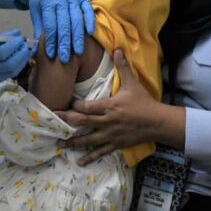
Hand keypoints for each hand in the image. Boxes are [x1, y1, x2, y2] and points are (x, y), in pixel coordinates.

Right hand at [0, 30, 30, 91]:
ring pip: (11, 72)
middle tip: (26, 45)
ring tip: (25, 51)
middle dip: (21, 54)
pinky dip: (16, 67)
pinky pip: (7, 76)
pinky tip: (18, 60)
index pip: (2, 52)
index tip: (20, 38)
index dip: (14, 45)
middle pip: (9, 64)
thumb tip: (17, 32)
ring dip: (22, 61)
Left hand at [22, 0, 94, 62]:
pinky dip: (89, 20)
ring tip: (78, 52)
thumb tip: (35, 52)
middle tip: (65, 59)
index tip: (52, 55)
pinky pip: (87, 9)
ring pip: (76, 19)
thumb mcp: (35, 14)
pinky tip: (90, 32)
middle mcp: (61, 0)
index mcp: (47, 4)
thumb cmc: (39, 2)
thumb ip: (38, 31)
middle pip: (64, 24)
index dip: (51, 41)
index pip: (50, 26)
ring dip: (77, 36)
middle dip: (65, 43)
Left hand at [55, 50, 184, 165]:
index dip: (75, 105)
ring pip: (88, 140)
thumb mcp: (132, 83)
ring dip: (72, 141)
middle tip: (52, 119)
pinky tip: (79, 162)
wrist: (157, 122)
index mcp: (109, 106)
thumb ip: (122, 67)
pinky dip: (89, 157)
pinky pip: (100, 152)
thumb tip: (117, 48)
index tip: (66, 102)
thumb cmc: (144, 102)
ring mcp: (110, 135)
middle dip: (66, 120)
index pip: (87, 107)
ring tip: (58, 143)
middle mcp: (107, 122)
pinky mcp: (115, 145)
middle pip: (83, 122)